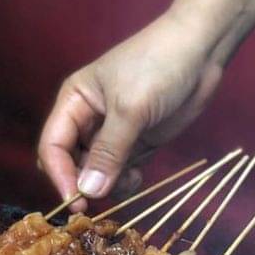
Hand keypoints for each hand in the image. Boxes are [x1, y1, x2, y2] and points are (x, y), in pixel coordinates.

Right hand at [38, 13, 223, 212]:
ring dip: (108, 185)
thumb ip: (109, 151)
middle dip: (83, 184)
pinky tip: (138, 179)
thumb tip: (87, 191)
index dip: (59, 175)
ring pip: (98, 172)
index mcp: (74, 101)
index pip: (53, 145)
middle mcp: (88, 119)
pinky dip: (126, 181)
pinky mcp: (139, 141)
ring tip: (129, 182)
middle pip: (71, 163)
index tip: (76, 202)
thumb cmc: (158, 66)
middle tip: (100, 203)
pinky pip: (122, 170)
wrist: (201, 51)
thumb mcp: (130, 108)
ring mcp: (114, 132)